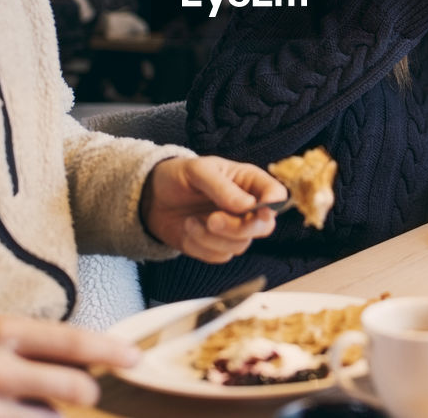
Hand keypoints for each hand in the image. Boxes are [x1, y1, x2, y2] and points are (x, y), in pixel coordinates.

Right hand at [0, 316, 138, 417]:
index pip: (74, 342)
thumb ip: (39, 345)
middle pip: (75, 386)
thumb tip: (96, 358)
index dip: (112, 351)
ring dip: (47, 417)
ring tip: (16, 406)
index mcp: (2, 331)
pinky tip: (5, 416)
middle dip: (86, 392)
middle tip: (82, 391)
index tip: (137, 358)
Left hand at [142, 156, 285, 262]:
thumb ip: (223, 188)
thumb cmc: (178, 176)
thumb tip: (248, 205)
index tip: (259, 210)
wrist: (152, 197)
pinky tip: (188, 228)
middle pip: (264, 227)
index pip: (276, 195)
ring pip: (240, 245)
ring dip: (212, 237)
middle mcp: (247, 207)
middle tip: (213, 220)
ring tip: (191, 221)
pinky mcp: (217, 246)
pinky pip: (219, 256)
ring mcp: (233, 229)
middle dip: (239, 227)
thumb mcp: (198, 171)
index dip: (273, 204)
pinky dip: (201, 245)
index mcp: (249, 182)